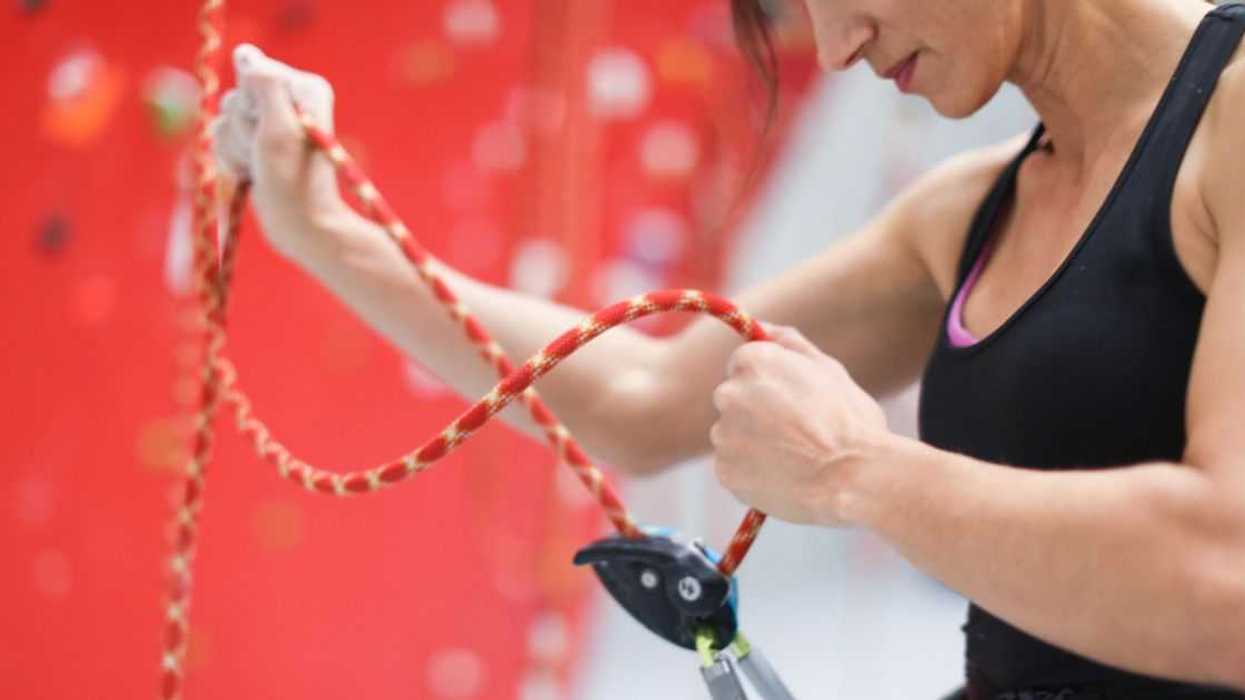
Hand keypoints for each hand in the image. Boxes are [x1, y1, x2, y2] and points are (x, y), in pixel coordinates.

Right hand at [210, 44, 344, 260]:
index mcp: (303, 87)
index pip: (251, 71)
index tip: (271, 129)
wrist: (299, 223)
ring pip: (225, 119)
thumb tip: (245, 54)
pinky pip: (221, 139)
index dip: (251, 103)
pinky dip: (232, 160)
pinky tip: (254, 174)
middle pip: (235, 97)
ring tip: (262, 168)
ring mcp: (270, 121)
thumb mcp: (280, 129)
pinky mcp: (256, 142)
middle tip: (267, 155)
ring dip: (237, 149)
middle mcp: (287, 99)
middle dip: (243, 130)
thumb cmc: (294, 180)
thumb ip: (265, 85)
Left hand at [710, 323, 889, 525]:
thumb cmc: (850, 422)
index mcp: (752, 361)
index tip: (790, 401)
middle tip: (794, 432)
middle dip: (755, 413)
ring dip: (753, 444)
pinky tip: (783, 476)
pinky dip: (751, 473)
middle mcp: (728, 394)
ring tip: (793, 457)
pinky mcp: (724, 471)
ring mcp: (723, 434)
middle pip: (734, 401)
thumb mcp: (829, 370)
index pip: (742, 366)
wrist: (856, 477)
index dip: (768, 384)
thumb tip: (763, 327)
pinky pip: (733, 468)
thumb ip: (790, 344)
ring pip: (732, 436)